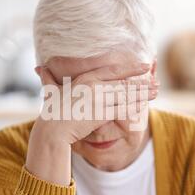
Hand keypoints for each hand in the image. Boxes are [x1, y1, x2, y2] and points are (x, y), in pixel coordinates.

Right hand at [25, 61, 158, 185]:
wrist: (52, 129)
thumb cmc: (51, 111)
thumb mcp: (51, 91)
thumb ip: (48, 78)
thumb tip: (38, 69)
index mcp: (85, 78)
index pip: (113, 70)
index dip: (131, 67)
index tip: (144, 66)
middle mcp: (94, 86)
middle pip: (124, 82)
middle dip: (142, 82)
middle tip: (156, 81)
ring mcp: (98, 99)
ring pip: (126, 95)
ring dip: (143, 93)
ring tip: (156, 91)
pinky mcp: (101, 114)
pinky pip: (122, 109)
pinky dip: (135, 107)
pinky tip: (145, 106)